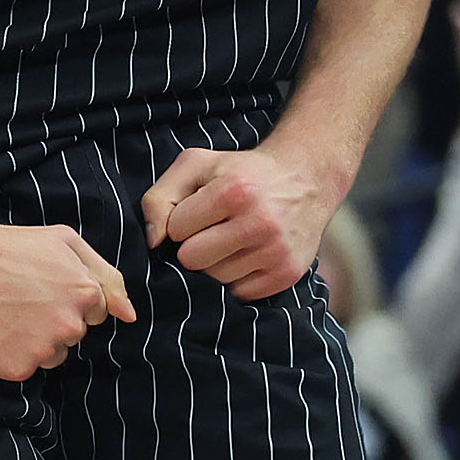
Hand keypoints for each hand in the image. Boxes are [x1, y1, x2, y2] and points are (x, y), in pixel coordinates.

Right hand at [0, 215, 134, 381]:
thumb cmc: (7, 247)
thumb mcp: (63, 242)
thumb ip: (105, 275)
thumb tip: (130, 314)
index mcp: (85, 292)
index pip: (96, 311)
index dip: (69, 297)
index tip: (42, 284)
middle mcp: (69, 324)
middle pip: (75, 334)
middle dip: (55, 318)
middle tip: (21, 296)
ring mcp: (43, 349)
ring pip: (54, 354)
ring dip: (36, 340)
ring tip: (7, 312)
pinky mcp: (18, 369)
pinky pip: (27, 368)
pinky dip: (13, 354)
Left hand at [143, 138, 345, 298]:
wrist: (306, 179)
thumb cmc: (241, 172)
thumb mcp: (196, 165)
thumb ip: (160, 197)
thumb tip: (153, 241)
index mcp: (233, 191)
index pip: (176, 229)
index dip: (181, 221)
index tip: (199, 211)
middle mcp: (259, 222)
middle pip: (192, 260)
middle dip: (194, 246)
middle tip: (213, 229)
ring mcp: (276, 251)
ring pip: (214, 280)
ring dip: (216, 264)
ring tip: (233, 240)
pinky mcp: (287, 274)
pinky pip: (239, 294)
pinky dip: (238, 278)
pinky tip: (248, 254)